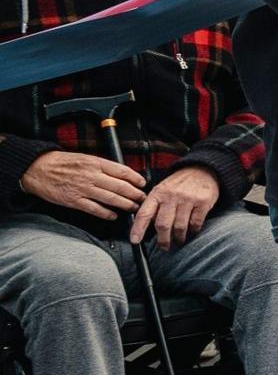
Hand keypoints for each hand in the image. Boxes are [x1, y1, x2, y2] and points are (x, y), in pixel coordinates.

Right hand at [20, 150, 144, 220]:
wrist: (37, 169)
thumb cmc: (61, 162)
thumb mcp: (84, 158)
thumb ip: (101, 166)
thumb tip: (121, 174)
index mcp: (95, 163)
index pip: (122, 171)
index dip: (136, 178)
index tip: (143, 183)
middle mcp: (91, 175)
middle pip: (120, 186)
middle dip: (135, 194)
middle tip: (143, 198)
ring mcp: (83, 189)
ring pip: (111, 198)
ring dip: (125, 205)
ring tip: (133, 208)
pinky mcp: (73, 200)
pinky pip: (95, 209)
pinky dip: (106, 214)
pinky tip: (114, 216)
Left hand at [130, 165, 219, 249]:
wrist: (202, 169)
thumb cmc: (179, 183)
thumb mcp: (162, 189)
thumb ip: (155, 205)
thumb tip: (146, 227)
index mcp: (158, 193)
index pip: (144, 213)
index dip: (138, 229)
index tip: (135, 241)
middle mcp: (171, 196)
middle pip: (163, 225)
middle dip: (163, 240)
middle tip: (164, 247)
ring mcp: (188, 200)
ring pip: (180, 227)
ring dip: (179, 237)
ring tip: (179, 240)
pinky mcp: (202, 203)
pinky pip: (196, 223)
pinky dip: (193, 230)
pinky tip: (192, 230)